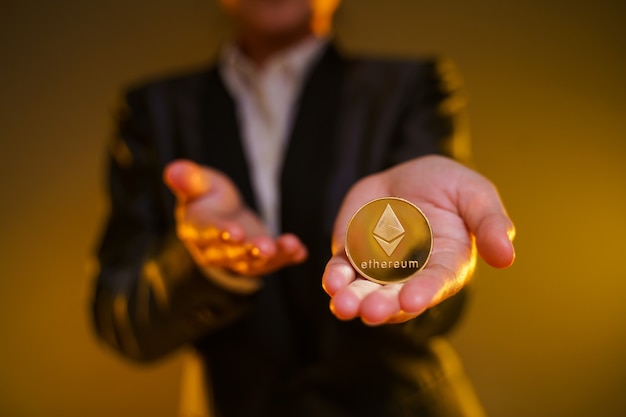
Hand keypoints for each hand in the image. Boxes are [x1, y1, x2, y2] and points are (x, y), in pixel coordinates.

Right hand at [163, 159, 307, 276]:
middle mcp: (216, 251)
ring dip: (274, 255)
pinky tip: (301, 252)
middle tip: (266, 247)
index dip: (220, 233)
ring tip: (290, 245)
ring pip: (255, 262)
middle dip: (250, 250)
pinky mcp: (259, 261)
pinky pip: (274, 262)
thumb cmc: (207, 198)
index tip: (235, 232)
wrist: (221, 216)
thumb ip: (189, 180)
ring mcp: (239, 259)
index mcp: (196, 230)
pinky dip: (288, 257)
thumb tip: (173, 170)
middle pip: (233, 253)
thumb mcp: (198, 185)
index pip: (206, 233)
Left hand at [322, 155, 514, 324]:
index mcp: (445, 264)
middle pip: (396, 296)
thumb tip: (507, 257)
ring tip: (344, 307)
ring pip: (364, 291)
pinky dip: (335, 279)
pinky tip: (332, 283)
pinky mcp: (352, 256)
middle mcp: (411, 274)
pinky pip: (341, 272)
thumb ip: (490, 223)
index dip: (424, 292)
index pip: (435, 283)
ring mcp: (379, 268)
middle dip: (383, 305)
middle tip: (370, 311)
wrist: (406, 173)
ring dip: (353, 301)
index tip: (412, 301)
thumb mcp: (474, 194)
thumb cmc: (447, 186)